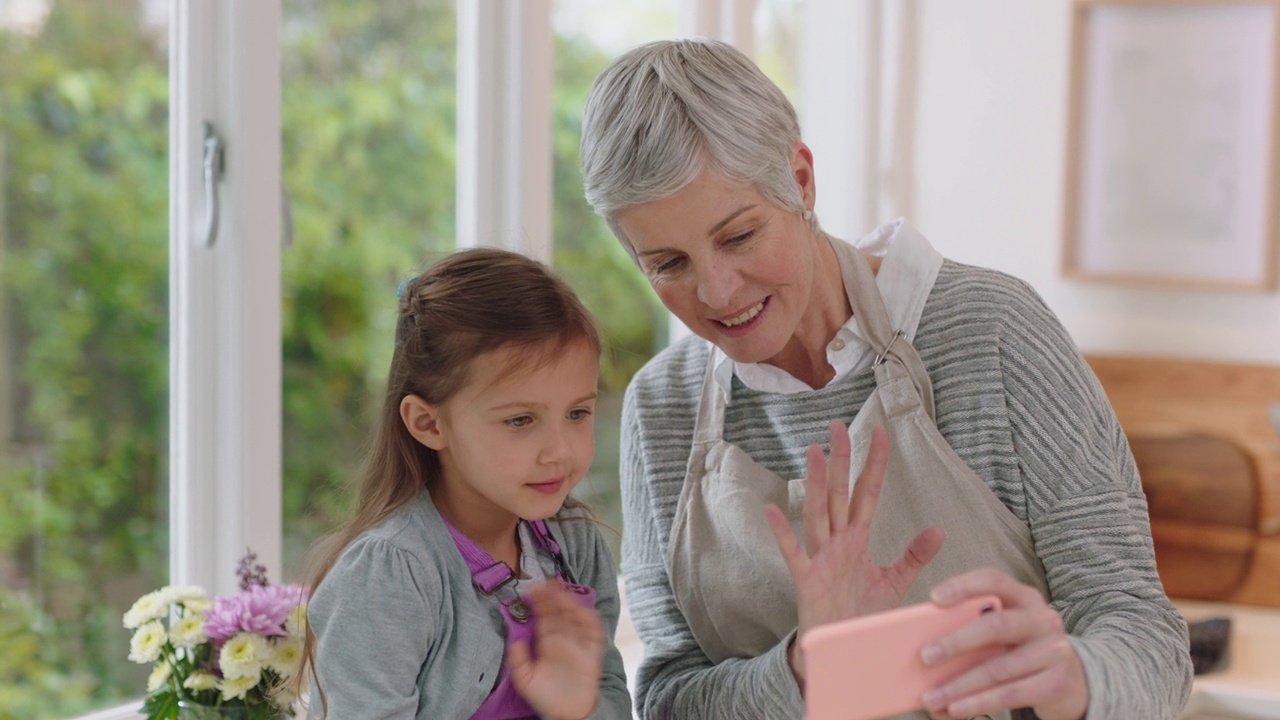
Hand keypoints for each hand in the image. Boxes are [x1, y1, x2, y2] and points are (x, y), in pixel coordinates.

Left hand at [507, 581, 605, 719]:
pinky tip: (583, 611)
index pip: (545, 617)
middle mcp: (564, 640)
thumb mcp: (525, 680)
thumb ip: (518, 662)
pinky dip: (591, 622)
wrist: (566, 712)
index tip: (533, 589)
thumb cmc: (545, 696)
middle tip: (548, 583)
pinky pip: (594, 634)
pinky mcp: (592, 654)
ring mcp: (579, 645)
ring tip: (562, 594)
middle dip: (555, 597)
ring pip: (577, 619)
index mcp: (548, 643)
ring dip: (571, 605)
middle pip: (561, 613)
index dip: (540, 603)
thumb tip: (515, 642)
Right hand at [765, 421, 944, 683]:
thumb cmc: (861, 614)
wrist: (840, 651)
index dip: (873, 464)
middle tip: (838, 425)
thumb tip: (938, 530)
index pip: (867, 493)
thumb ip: (912, 555)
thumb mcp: (893, 582)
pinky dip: (782, 532)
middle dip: (841, 460)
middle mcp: (837, 542)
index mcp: (857, 539)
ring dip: (816, 485)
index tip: (879, 432)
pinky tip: (772, 510)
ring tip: (815, 453)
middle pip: (840, 494)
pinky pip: (793, 553)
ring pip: (818, 514)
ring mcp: (820, 558)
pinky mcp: (806, 580)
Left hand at [920, 568, 1087, 719]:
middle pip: (996, 625)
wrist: (1067, 681)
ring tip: (931, 698)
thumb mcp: (1001, 631)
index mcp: (1023, 597)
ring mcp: (1054, 651)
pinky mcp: (1057, 682)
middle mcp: (1043, 619)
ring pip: (998, 669)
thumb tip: (923, 643)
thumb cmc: (1018, 648)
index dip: (964, 586)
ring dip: (959, 686)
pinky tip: (956, 709)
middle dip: (956, 642)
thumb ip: (972, 626)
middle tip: (925, 656)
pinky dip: (978, 703)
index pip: (993, 580)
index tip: (934, 598)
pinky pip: (1010, 694)